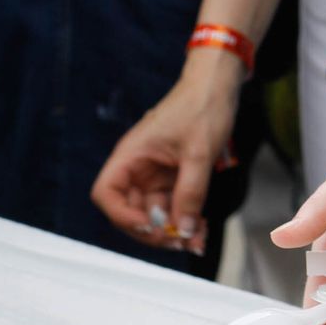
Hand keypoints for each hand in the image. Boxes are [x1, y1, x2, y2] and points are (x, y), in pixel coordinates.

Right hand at [90, 47, 242, 253]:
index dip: (122, 215)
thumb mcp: (198, 152)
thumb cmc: (202, 105)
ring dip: (172, 229)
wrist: (219, 84)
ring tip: (196, 238)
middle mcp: (138, 167)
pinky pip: (171, 205)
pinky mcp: (172, 177)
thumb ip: (190, 192)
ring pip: (153, 213)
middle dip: (152, 231)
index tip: (148, 225)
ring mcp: (155, 173)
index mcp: (131, 154)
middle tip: (179, 240)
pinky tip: (199, 228)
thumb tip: (182, 229)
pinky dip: (183, 219)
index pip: (106, 193)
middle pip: (130, 211)